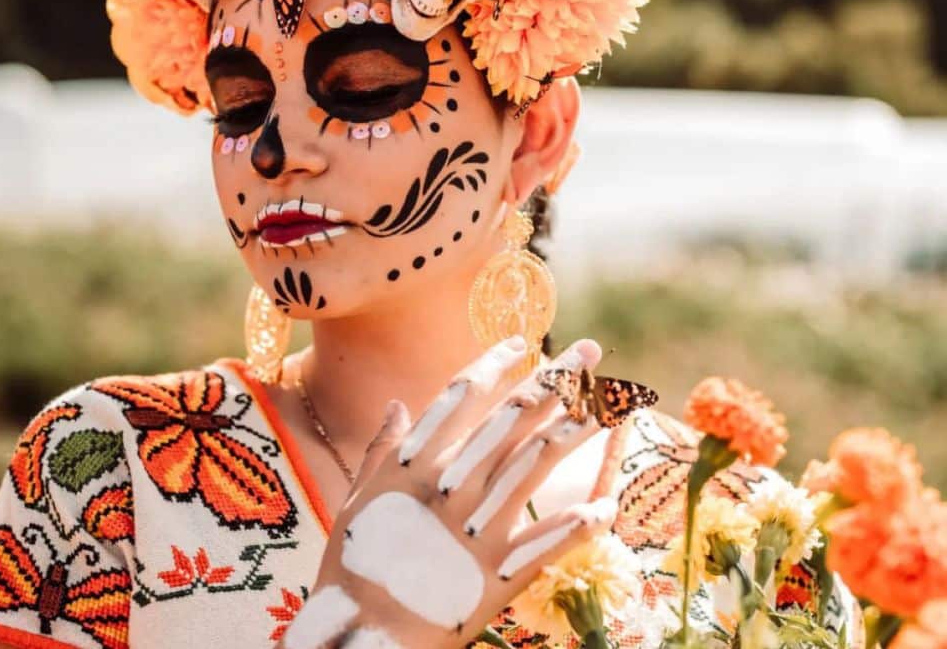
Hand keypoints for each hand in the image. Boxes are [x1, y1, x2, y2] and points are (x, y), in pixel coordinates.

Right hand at [278, 338, 617, 648]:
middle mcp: (451, 486)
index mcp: (414, 464)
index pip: (462, 398)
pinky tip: (608, 503)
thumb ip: (380, 450)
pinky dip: (579, 523)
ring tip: (610, 404)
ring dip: (577, 431)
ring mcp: (478, 528)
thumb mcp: (356, 499)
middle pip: (512, 421)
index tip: (523, 343)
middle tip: (589, 351)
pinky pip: (548, 542)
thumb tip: (396, 404)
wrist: (359, 636)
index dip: (495, 366)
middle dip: (555, 381)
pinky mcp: (497, 574)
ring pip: (537, 466)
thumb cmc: (350, 567)